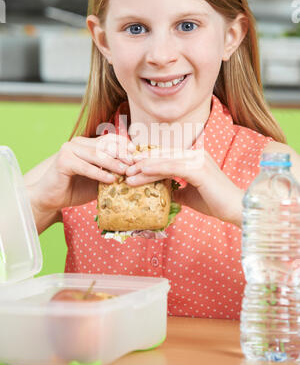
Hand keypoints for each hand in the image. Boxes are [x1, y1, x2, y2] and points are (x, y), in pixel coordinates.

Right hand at [29, 134, 135, 213]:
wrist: (51, 199)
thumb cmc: (75, 189)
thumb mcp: (98, 179)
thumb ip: (111, 172)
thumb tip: (134, 171)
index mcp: (87, 144)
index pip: (110, 139)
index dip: (124, 145)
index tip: (136, 155)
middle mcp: (78, 143)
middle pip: (105, 145)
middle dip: (122, 154)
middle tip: (134, 165)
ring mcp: (69, 149)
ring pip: (97, 154)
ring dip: (113, 163)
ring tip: (125, 172)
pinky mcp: (63, 160)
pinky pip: (86, 166)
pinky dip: (99, 173)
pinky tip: (111, 180)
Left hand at [125, 147, 243, 226]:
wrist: (236, 209)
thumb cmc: (215, 203)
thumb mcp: (190, 195)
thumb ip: (177, 190)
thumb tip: (164, 193)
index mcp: (194, 158)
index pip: (167, 156)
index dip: (148, 160)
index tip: (131, 166)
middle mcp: (196, 154)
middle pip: (163, 155)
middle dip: (142, 161)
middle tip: (124, 168)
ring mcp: (198, 160)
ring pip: (165, 160)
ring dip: (144, 166)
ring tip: (128, 173)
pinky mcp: (199, 169)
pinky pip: (172, 167)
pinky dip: (156, 169)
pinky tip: (142, 172)